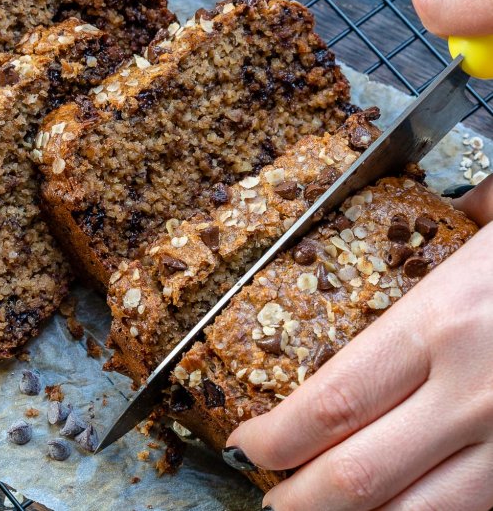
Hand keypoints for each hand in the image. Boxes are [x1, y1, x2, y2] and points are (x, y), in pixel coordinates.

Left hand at [226, 174, 492, 509]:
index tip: (247, 443)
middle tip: (268, 504)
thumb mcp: (491, 231)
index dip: (280, 434)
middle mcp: (475, 390)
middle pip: (361, 472)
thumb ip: (442, 245)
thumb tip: (416, 237)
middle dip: (301, 500)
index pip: (334, 399)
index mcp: (444, 321)